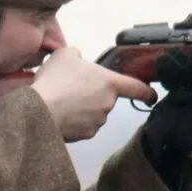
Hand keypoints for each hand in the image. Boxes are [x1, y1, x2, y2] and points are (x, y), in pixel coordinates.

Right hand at [30, 47, 154, 141]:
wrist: (39, 110)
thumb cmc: (56, 80)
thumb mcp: (65, 55)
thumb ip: (77, 55)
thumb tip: (77, 61)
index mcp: (110, 83)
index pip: (136, 88)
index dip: (146, 92)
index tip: (151, 96)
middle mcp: (108, 104)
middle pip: (106, 99)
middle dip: (93, 95)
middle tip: (72, 88)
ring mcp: (97, 122)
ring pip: (93, 113)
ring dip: (82, 108)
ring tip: (61, 101)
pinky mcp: (84, 136)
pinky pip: (82, 126)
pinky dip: (73, 121)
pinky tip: (58, 113)